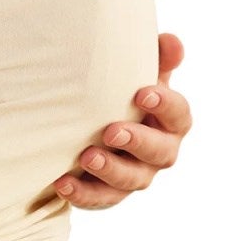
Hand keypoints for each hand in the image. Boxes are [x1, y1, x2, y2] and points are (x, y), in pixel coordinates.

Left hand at [53, 33, 190, 209]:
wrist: (96, 125)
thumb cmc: (124, 94)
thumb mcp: (139, 74)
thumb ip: (156, 59)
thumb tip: (172, 42)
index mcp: (171, 122)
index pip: (179, 115)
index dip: (165, 105)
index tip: (143, 92)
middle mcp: (160, 152)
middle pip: (160, 153)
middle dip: (137, 142)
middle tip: (112, 131)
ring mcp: (136, 176)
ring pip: (131, 180)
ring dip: (110, 169)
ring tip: (86, 156)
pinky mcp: (110, 193)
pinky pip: (99, 198)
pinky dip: (82, 193)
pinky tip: (62, 183)